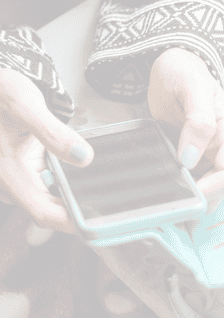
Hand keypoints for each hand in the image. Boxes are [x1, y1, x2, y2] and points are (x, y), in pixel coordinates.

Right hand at [0, 69, 93, 232]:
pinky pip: (55, 185)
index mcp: (7, 173)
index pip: (43, 212)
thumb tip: (83, 157)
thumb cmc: (0, 94)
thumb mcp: (24, 105)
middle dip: (82, 211)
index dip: (72, 222)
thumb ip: (52, 132)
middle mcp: (12, 182)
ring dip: (79, 198)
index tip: (101, 223)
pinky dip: (73, 184)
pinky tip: (92, 176)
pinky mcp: (29, 172)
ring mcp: (21, 179)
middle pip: (52, 210)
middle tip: (117, 208)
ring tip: (109, 192)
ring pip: (54, 199)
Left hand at [148, 48, 223, 213]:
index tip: (185, 192)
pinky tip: (164, 196)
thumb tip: (190, 158)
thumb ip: (198, 121)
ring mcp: (209, 156)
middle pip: (221, 190)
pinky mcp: (193, 159)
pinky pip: (192, 183)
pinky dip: (180, 194)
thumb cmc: (184, 71)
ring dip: (190, 203)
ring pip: (208, 192)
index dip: (210, 189)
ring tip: (165, 207)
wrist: (172, 67)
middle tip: (171, 207)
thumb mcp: (192, 87)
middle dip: (200, 203)